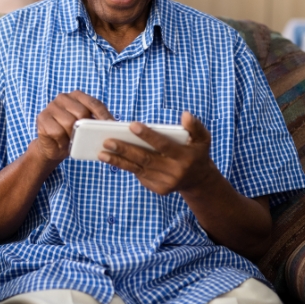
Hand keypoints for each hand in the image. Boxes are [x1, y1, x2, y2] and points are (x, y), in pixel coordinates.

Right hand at [32, 91, 113, 164]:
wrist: (53, 148)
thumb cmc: (72, 135)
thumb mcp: (87, 127)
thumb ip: (96, 122)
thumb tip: (112, 125)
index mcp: (76, 96)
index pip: (94, 103)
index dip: (104, 115)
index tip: (111, 126)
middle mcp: (63, 98)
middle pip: (82, 113)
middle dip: (86, 129)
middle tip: (87, 139)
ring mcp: (51, 107)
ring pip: (69, 123)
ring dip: (73, 136)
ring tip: (72, 141)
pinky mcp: (42, 118)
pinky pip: (58, 131)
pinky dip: (62, 141)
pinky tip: (61, 142)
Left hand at [98, 111, 217, 195]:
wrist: (198, 180)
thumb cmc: (196, 152)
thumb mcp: (202, 138)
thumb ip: (195, 126)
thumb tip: (185, 114)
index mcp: (185, 157)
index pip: (163, 145)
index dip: (147, 135)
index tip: (131, 125)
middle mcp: (175, 172)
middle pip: (145, 159)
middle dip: (125, 149)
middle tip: (107, 141)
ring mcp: (165, 183)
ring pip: (138, 169)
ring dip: (118, 161)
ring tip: (101, 153)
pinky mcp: (158, 189)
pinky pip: (140, 175)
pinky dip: (126, 167)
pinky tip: (113, 159)